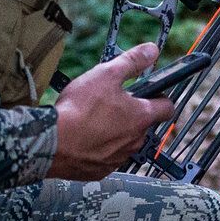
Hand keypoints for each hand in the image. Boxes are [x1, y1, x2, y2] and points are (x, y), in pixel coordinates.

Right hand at [47, 42, 175, 180]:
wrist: (52, 143)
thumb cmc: (79, 109)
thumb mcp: (106, 74)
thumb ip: (131, 62)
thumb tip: (151, 50)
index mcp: (141, 116)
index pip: (167, 108)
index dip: (161, 97)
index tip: (152, 93)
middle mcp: (135, 140)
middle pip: (143, 124)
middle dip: (132, 113)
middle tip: (111, 102)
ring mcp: (119, 158)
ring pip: (125, 141)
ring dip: (115, 131)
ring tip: (93, 119)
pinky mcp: (101, 170)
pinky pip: (106, 157)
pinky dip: (99, 147)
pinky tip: (83, 137)